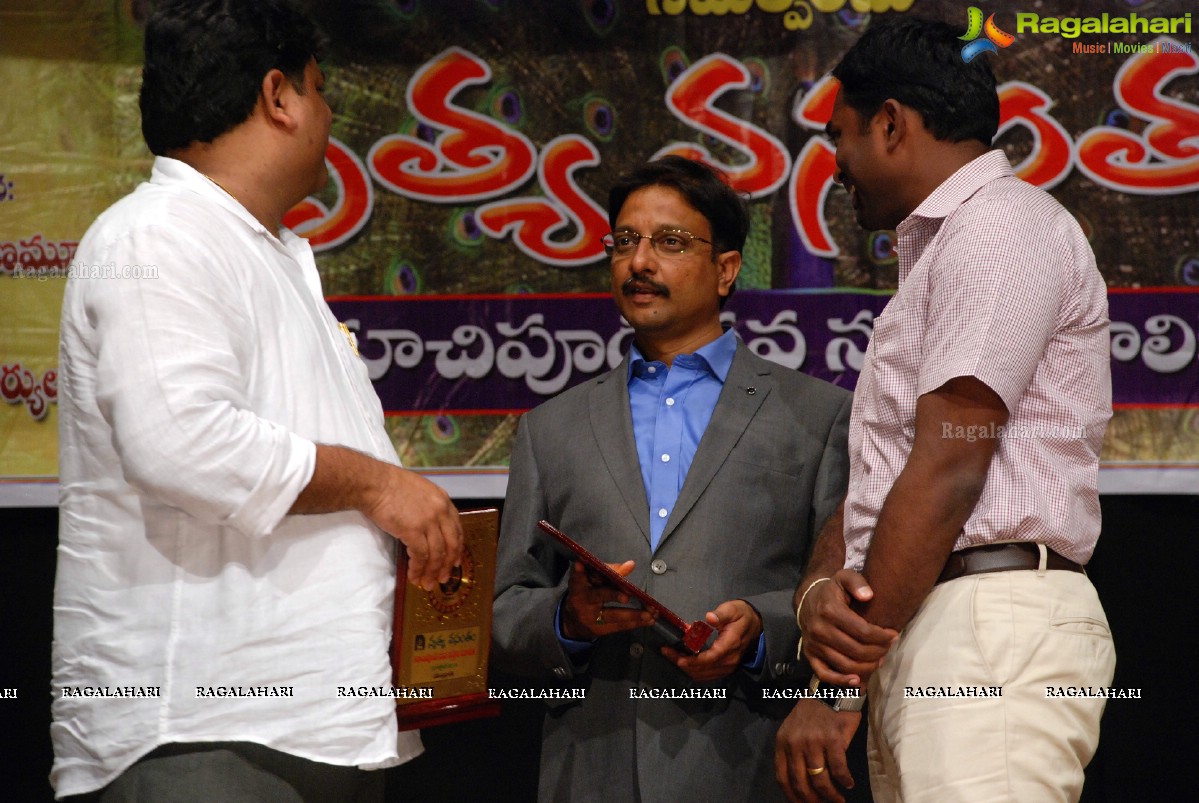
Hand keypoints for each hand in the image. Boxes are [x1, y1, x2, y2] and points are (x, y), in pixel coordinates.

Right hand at [364, 465, 462, 590]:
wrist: (374, 483)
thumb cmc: (390, 485)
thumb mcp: (420, 490)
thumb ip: (430, 507)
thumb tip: (430, 527)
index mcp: (443, 500)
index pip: (456, 529)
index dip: (456, 548)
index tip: (454, 560)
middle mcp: (440, 511)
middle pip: (451, 544)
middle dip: (447, 565)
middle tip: (442, 578)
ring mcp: (428, 521)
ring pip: (437, 554)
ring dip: (431, 572)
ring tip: (426, 583)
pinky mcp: (413, 531)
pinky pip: (420, 556)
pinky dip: (418, 568)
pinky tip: (414, 576)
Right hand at [561, 560, 654, 639]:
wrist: (573, 622)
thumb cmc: (587, 593)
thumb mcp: (592, 580)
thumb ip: (609, 571)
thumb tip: (630, 565)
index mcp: (579, 584)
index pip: (579, 576)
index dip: (579, 570)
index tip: (580, 563)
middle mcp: (582, 600)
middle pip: (599, 595)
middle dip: (613, 595)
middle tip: (627, 596)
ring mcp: (590, 617)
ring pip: (613, 614)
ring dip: (633, 614)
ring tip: (649, 613)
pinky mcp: (598, 630)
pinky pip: (619, 626)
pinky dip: (635, 623)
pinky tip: (649, 620)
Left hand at [661, 599, 761, 681]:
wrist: (757, 625)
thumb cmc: (742, 615)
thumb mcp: (733, 609)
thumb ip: (721, 614)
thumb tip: (709, 617)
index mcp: (730, 645)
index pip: (710, 658)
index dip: (693, 661)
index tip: (678, 658)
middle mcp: (729, 661)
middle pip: (703, 669)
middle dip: (683, 663)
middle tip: (666, 652)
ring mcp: (728, 667)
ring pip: (703, 675)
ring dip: (686, 669)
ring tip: (671, 656)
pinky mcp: (725, 669)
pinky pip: (707, 676)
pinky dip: (693, 672)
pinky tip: (683, 662)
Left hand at [774, 698, 860, 802]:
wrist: (832, 689)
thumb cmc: (814, 712)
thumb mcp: (794, 730)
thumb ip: (793, 753)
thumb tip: (799, 783)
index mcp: (782, 742)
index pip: (783, 777)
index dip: (792, 796)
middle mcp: (795, 743)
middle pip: (800, 783)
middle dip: (812, 800)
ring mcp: (814, 741)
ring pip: (820, 780)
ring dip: (831, 795)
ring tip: (839, 800)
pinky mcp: (833, 739)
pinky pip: (839, 769)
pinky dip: (845, 780)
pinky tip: (849, 783)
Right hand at [800, 570, 896, 686]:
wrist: (807, 600)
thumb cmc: (832, 590)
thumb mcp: (844, 577)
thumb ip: (857, 583)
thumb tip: (868, 595)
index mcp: (830, 611)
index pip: (863, 631)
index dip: (882, 637)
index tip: (894, 635)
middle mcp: (820, 630)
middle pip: (856, 650)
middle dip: (878, 652)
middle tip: (888, 648)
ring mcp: (814, 644)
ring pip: (845, 664)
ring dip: (867, 667)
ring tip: (879, 660)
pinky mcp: (810, 654)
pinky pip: (824, 674)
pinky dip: (841, 681)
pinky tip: (857, 680)